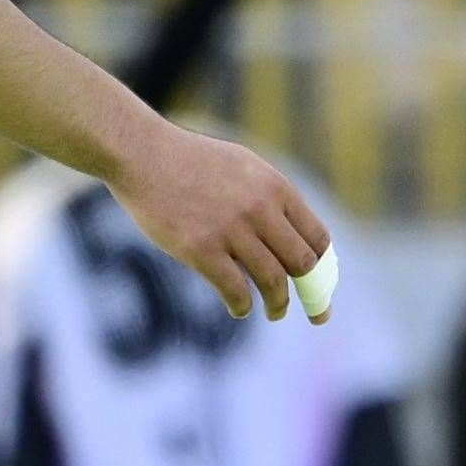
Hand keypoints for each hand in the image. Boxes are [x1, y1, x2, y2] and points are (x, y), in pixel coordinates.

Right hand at [110, 121, 328, 320]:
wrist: (142, 154)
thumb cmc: (192, 160)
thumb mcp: (245, 166)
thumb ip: (271, 197)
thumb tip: (294, 234)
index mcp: (276, 187)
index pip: (317, 236)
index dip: (322, 265)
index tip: (319, 281)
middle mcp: (260, 208)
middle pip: (302, 262)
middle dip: (312, 292)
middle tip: (311, 309)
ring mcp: (231, 229)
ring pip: (272, 280)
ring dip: (278, 304)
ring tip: (276, 312)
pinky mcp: (200, 248)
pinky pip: (234, 288)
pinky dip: (242, 305)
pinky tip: (240, 310)